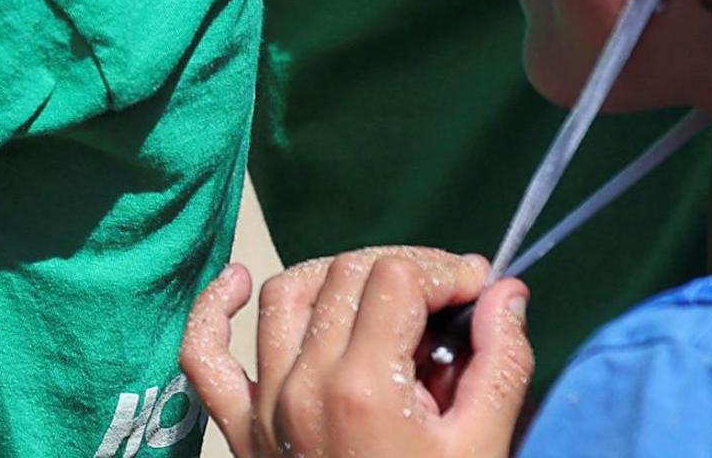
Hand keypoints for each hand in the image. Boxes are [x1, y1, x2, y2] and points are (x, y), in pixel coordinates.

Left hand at [185, 250, 531, 457]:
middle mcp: (304, 383)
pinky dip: (215, 307)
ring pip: (283, 297)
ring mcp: (263, 403)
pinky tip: (240, 282)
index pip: (396, 278)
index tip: (479, 291)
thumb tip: (507, 292)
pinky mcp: (237, 427)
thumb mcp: (482, 448)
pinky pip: (203, 352)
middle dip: (403, 270)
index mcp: (366, 387)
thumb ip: (499, 365)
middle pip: (344, 277)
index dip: (444, 272)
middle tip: (445, 297)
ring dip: (332, 277)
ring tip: (379, 290)